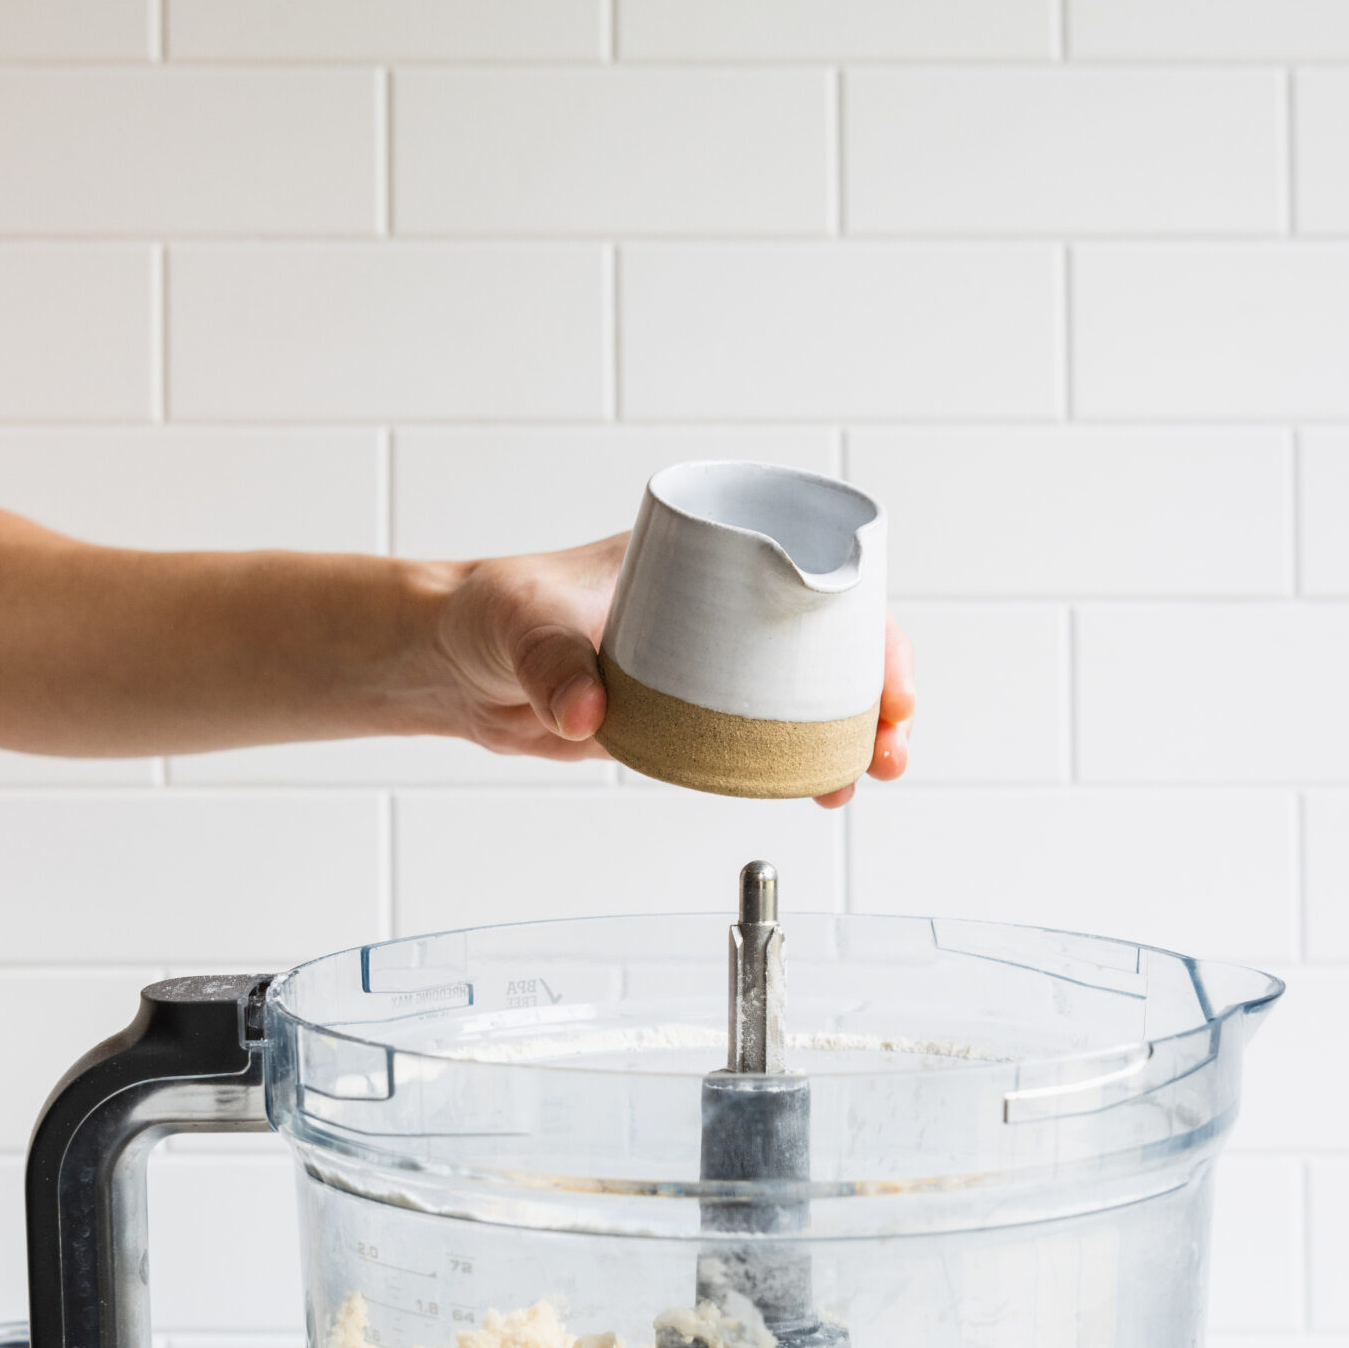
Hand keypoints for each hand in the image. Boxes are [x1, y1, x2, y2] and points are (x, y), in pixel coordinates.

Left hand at [431, 536, 913, 805]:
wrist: (456, 664)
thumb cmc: (492, 613)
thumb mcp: (522, 624)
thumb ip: (550, 664)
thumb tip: (585, 712)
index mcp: (706, 559)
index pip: (812, 586)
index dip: (869, 630)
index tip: (888, 678)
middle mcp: (721, 610)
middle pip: (827, 648)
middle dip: (877, 694)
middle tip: (891, 744)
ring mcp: (708, 667)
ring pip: (804, 698)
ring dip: (848, 735)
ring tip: (868, 776)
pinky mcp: (688, 716)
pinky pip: (761, 737)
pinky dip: (798, 761)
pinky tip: (822, 788)